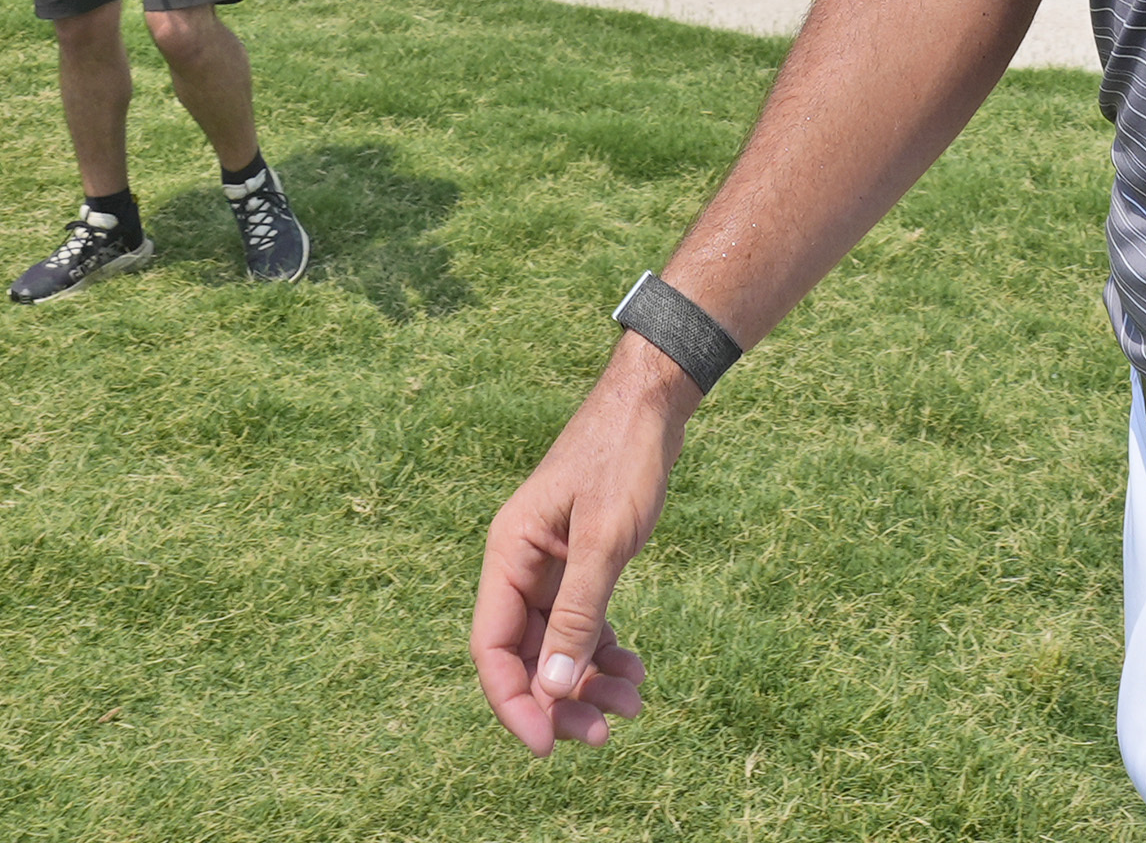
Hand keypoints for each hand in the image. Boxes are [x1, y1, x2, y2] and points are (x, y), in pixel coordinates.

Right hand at [473, 344, 692, 753]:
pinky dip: (603, 651)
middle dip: (560, 699)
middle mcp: (521, 565)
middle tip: (605, 734)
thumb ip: (578, 612)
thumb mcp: (606, 538)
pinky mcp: (581, 563)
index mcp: (509, 555)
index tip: (549, 745)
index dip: (515, 703)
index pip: (492, 648)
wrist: (653, 402)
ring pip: (556, 645)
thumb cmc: (624, 456)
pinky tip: (634, 669)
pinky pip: (582, 624)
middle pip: (525, 655)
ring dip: (587, 681)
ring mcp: (551, 566)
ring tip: (634, 702)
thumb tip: (551, 687)